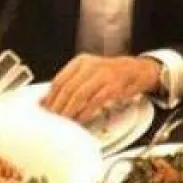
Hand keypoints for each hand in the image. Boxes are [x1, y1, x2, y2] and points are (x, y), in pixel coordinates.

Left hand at [42, 54, 160, 122]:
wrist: (137, 70)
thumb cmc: (110, 74)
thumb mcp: (87, 73)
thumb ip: (69, 85)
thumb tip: (45, 101)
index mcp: (81, 61)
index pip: (59, 80)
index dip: (50, 98)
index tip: (45, 110)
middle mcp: (92, 65)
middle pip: (67, 88)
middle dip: (58, 107)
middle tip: (53, 119)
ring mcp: (104, 74)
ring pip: (79, 95)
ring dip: (70, 111)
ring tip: (65, 121)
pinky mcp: (114, 86)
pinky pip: (95, 101)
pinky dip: (86, 112)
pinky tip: (81, 119)